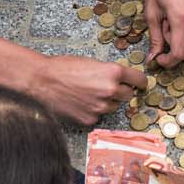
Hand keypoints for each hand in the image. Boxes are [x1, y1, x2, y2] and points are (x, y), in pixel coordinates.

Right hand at [27, 54, 146, 124]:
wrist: (42, 81)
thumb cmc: (64, 67)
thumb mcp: (93, 63)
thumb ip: (109, 73)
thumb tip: (121, 81)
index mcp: (113, 73)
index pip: (139, 80)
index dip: (140, 82)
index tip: (141, 84)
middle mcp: (110, 91)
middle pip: (128, 95)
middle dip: (121, 91)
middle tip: (108, 87)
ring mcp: (101, 107)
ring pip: (114, 107)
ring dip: (107, 102)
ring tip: (89, 94)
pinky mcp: (90, 119)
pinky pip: (99, 116)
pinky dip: (94, 111)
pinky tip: (81, 103)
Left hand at [144, 0, 183, 66]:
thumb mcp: (151, 12)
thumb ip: (154, 38)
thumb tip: (153, 58)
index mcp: (181, 17)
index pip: (180, 53)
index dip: (168, 61)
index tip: (158, 58)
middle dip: (174, 48)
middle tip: (161, 30)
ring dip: (181, 39)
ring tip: (168, 22)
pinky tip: (176, 17)